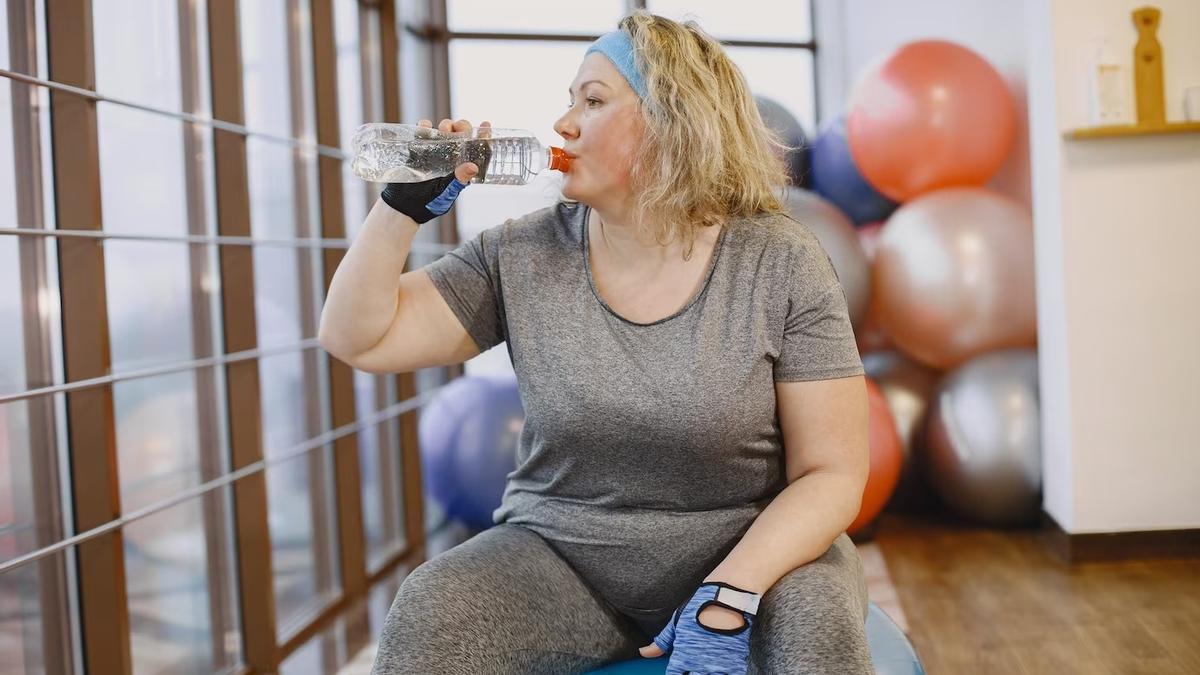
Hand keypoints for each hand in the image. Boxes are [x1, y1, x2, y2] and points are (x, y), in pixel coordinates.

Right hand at [378, 118, 491, 223]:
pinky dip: (425, 127)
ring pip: (445, 131)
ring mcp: (435, 151)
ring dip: (446, 125)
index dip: (483, 136)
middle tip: (458, 128)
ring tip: (444, 130)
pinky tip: (426, 127)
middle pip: (461, 135)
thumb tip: (473, 167)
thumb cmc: (429, 203)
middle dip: (462, 127)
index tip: (486, 125)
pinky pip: (424, 133)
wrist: (404, 206)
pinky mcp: (419, 149)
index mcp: (462, 168)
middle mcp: (451, 157)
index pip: (477, 150)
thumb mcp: (446, 192)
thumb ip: (459, 180)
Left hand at [639, 582, 758, 674]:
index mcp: (682, 656)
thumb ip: (660, 642)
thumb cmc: (699, 608)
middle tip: (691, 671)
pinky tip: (720, 671)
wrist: (727, 597)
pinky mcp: (735, 662)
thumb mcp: (676, 623)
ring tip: (705, 670)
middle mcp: (699, 664)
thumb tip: (643, 652)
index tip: (676, 672)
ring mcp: (718, 665)